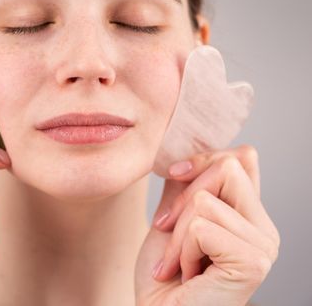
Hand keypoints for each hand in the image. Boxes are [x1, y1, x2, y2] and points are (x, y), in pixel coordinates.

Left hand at [134, 145, 279, 305]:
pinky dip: (181, 251)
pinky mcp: (252, 262)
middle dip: (183, 198)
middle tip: (167, 230)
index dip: (203, 158)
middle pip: (227, 167)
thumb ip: (186, 186)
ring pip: (206, 200)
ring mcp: (263, 245)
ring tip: (178, 261)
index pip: (241, 157)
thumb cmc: (165, 272)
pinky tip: (187, 274)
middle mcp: (263, 227)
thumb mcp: (172, 217)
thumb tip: (187, 154)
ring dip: (177, 234)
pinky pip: (201, 228)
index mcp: (248, 213)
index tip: (173, 174)